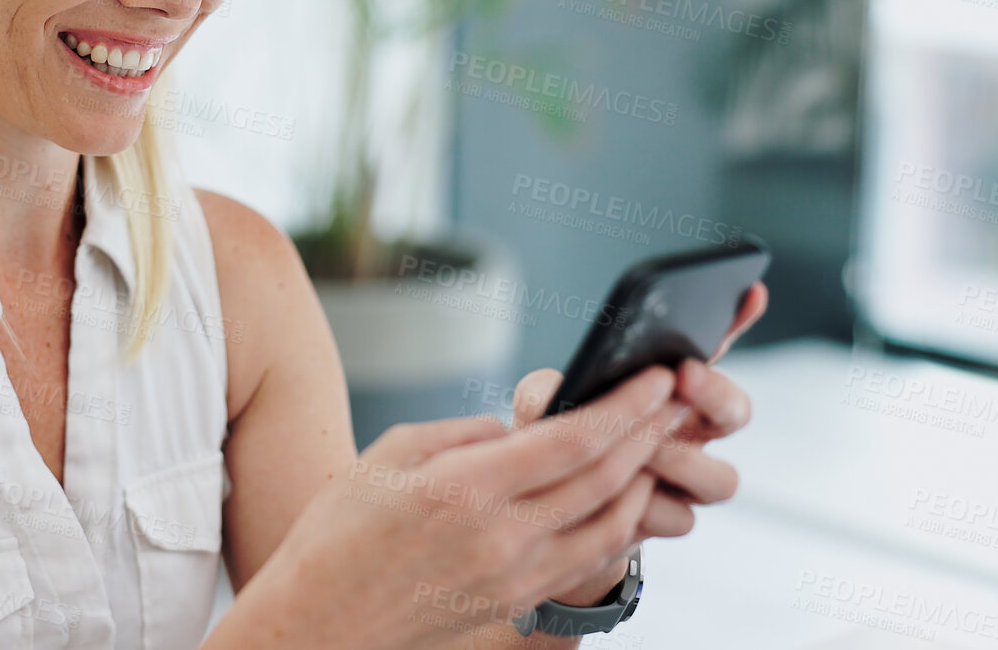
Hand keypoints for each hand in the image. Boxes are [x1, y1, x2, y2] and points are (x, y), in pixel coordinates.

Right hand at [224, 366, 680, 649]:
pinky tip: (625, 499)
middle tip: (675, 398)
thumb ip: (465, 433)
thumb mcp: (391, 453)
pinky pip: (589, 559)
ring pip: (610, 525)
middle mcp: (500, 535)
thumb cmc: (340, 530)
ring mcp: (514, 575)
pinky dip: (620, 525)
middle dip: (649, 432)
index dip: (624, 405)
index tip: (655, 377)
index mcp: (464, 487)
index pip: (571, 439)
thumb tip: (518, 429)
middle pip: (604, 478)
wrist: (322, 620)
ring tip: (659, 443)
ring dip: (644, 479)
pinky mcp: (517, 601)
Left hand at [514, 280, 769, 604]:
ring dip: (682, 460)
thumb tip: (561, 388)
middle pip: (736, 411)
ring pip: (721, 478)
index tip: (750, 291)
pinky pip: (682, 517)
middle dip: (716, 391)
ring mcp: (687, 479)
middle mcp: (690, 430)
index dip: (737, 317)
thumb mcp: (540, 403)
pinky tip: (621, 501)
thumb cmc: (551, 442)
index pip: (713, 345)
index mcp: (667, 388)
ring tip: (641, 451)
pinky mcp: (669, 519)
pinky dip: (651, 509)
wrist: (541, 507)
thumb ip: (547, 389)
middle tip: (683, 376)